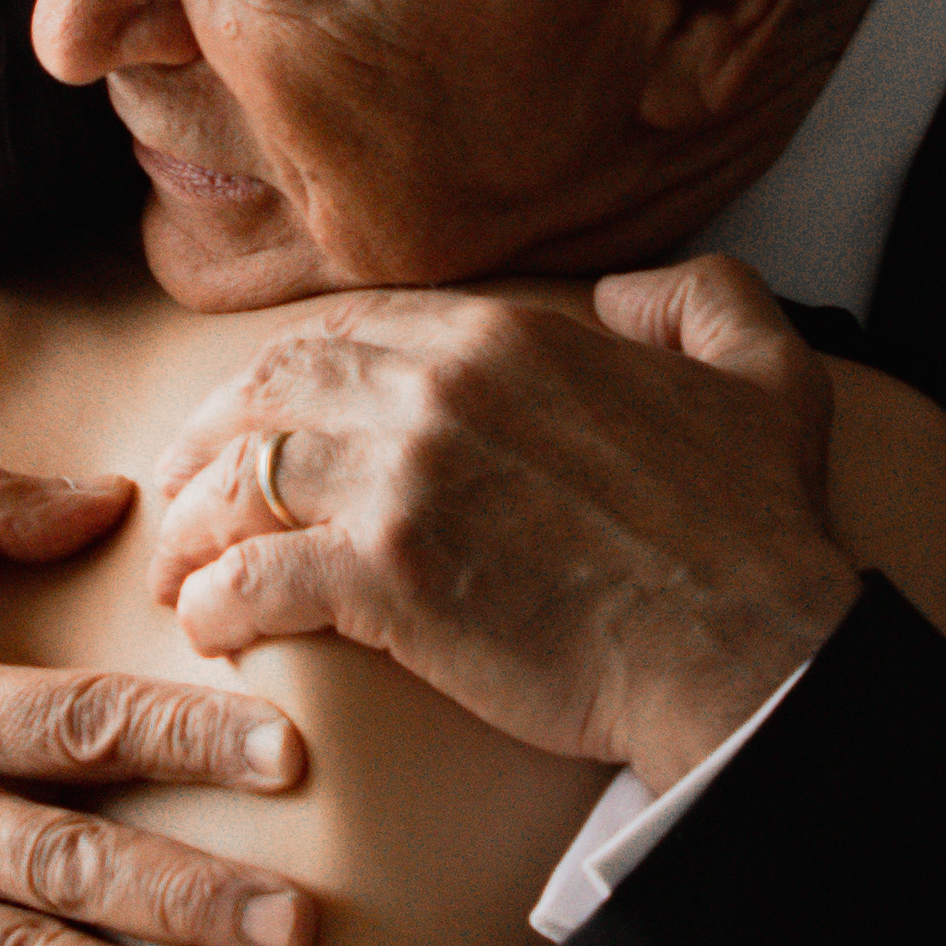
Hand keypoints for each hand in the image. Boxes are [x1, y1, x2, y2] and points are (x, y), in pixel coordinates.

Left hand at [140, 257, 858, 794]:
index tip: (254, 423)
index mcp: (506, 336)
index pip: (346, 333)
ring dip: (194, 526)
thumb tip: (622, 295)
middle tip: (181, 493)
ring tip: (179, 573)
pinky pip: (255, 574)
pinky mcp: (386, 580)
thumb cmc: (759, 530)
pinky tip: (209, 628)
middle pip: (271, 392)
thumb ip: (697, 300)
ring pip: (246, 478)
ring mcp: (406, 482)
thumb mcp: (766, 371)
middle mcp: (438, 390)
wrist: (748, 650)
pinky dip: (214, 600)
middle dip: (208, 440)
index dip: (281, 378)